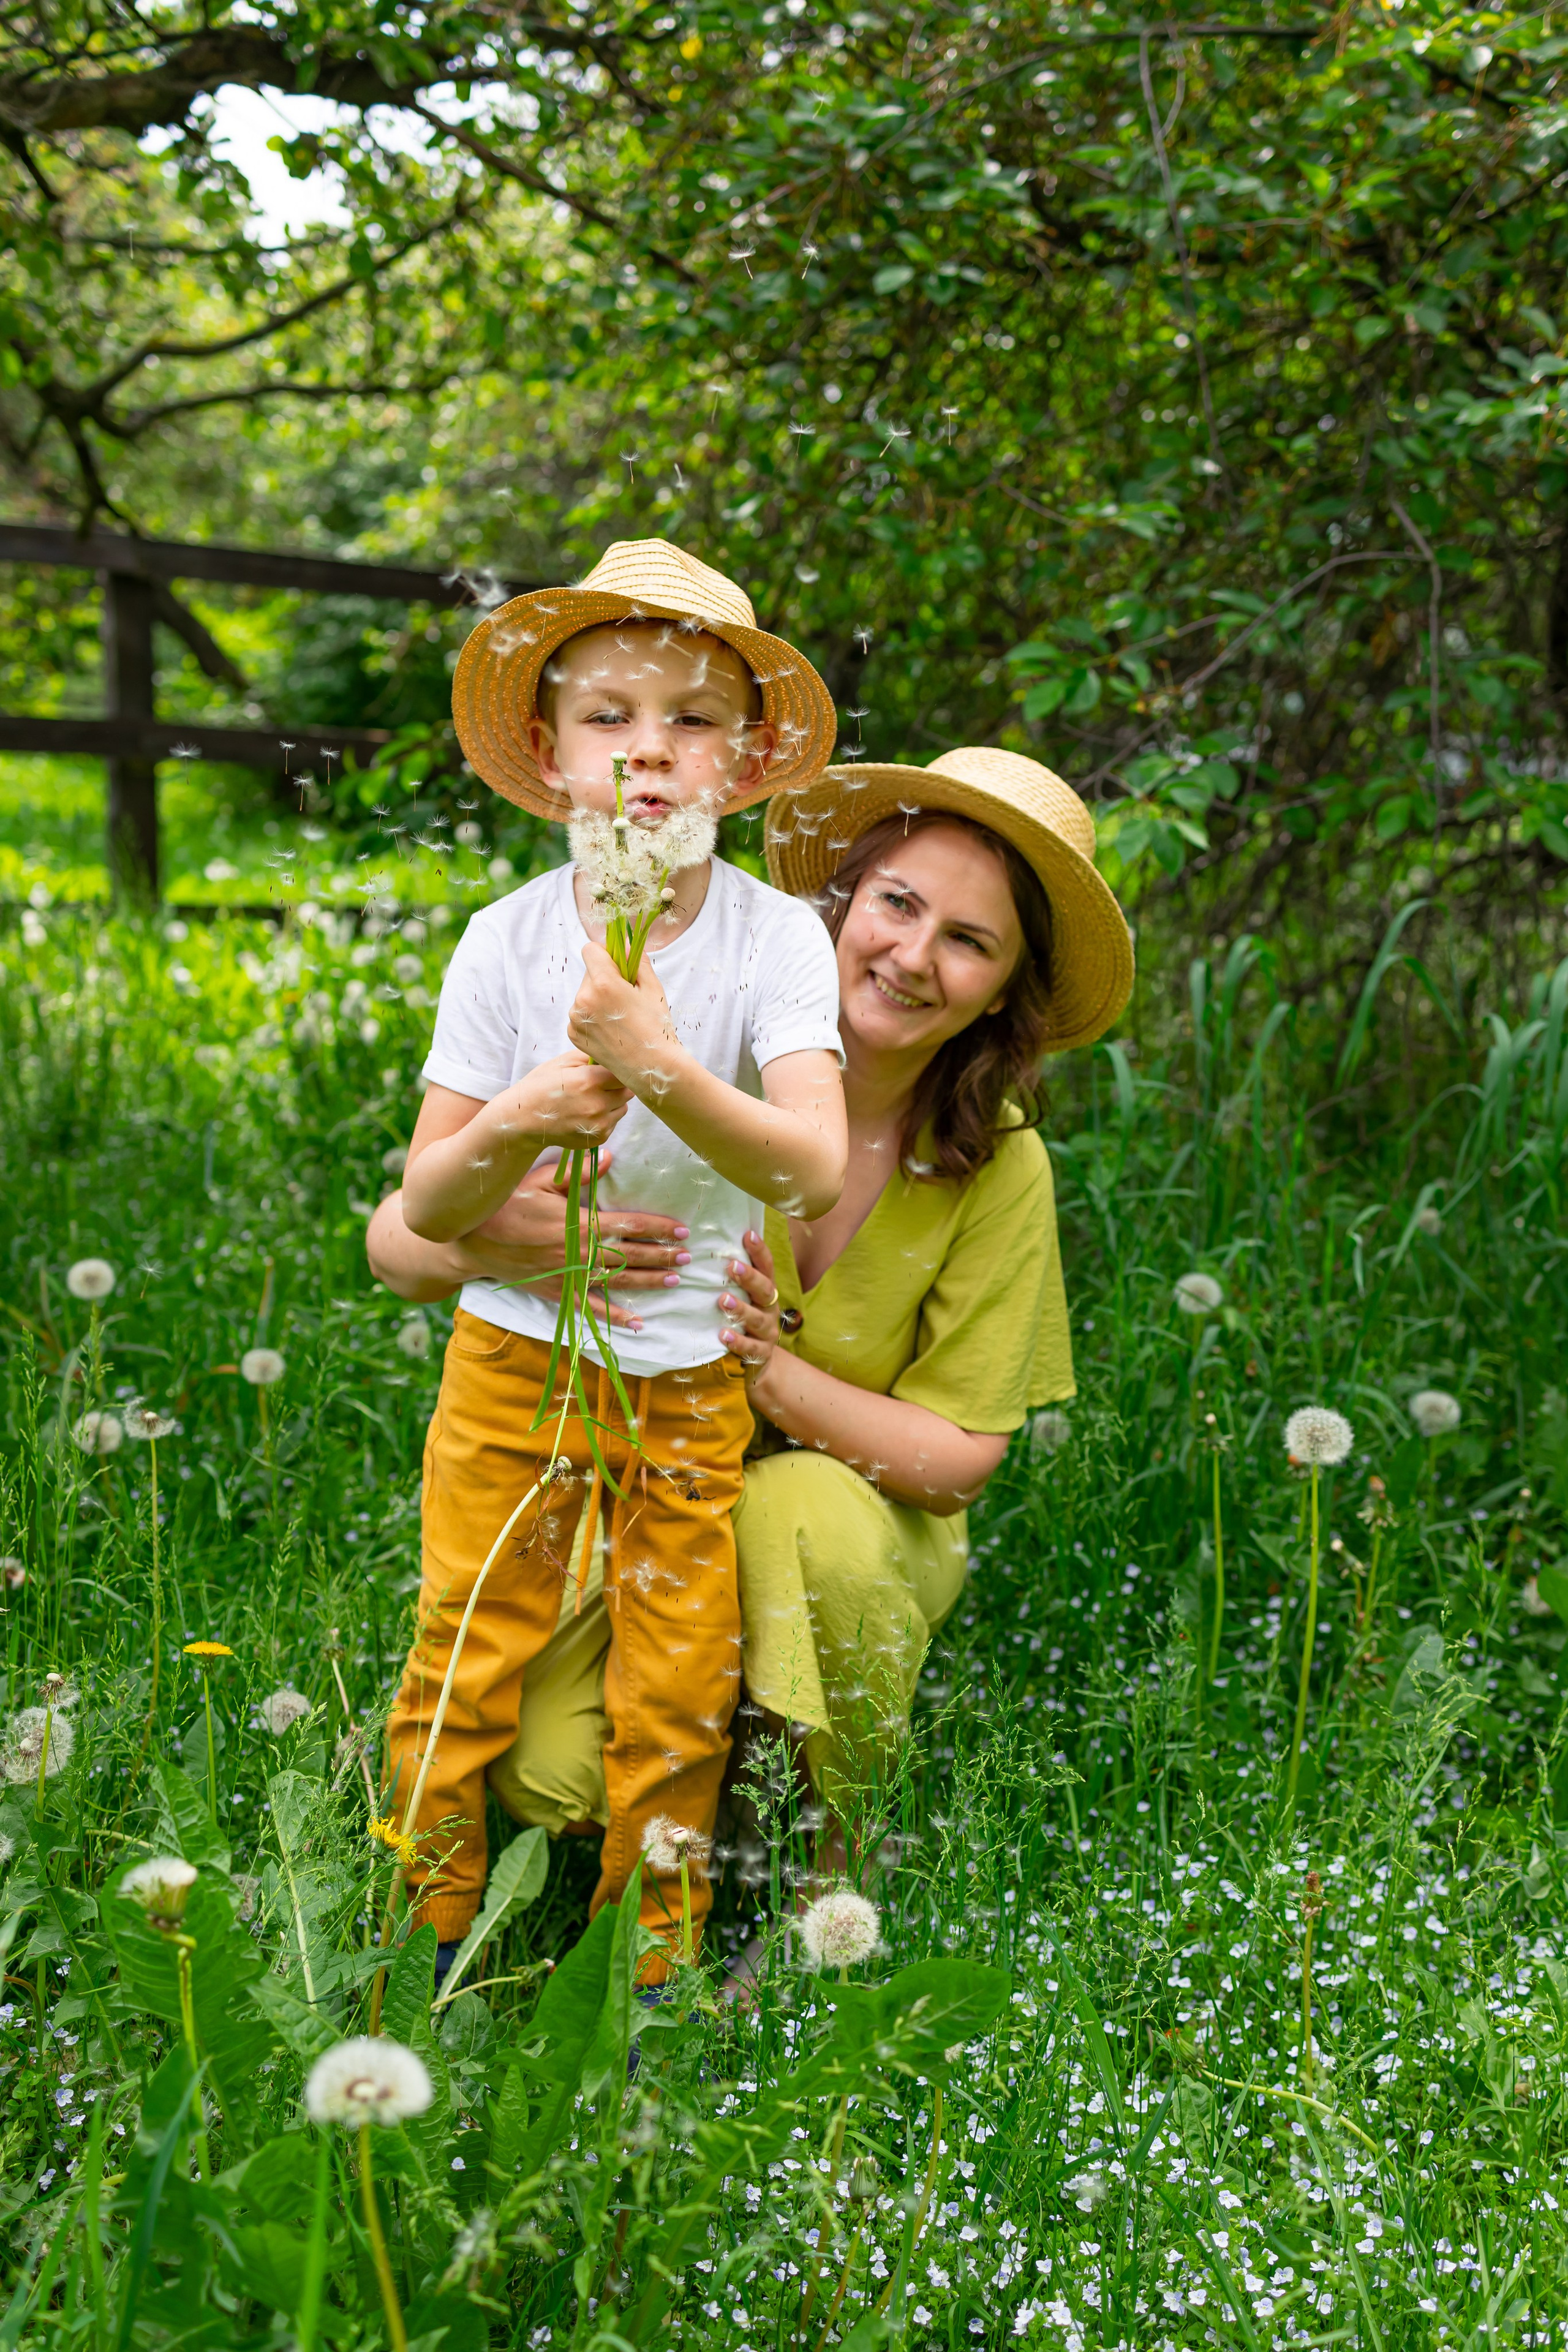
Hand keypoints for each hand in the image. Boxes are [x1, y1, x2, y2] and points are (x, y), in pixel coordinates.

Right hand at [451, 1155, 690, 1330]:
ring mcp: (570, 1275)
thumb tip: (610, 1156)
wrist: (473, 1241)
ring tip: (674, 1280)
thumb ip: (578, 1172)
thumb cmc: (508, 1205)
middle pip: (630, 1255)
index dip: (657, 1228)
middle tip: (687, 1257)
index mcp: (578, 1223)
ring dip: (648, 1282)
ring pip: (617, 1281)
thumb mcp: (540, 1180)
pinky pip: (591, 1308)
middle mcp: (579, 1252)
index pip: (628, 1225)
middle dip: (661, 1256)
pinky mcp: (559, 1292)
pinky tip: (637, 1324)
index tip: (681, 1230)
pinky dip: (615, 1318)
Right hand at [510, 1047, 632, 1148]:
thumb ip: (590, 1055)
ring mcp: (599, 1124)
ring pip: (623, 1108)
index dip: (617, 1070)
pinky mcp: (598, 1138)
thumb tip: (612, 1053)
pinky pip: (613, 1123)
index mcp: (589, 1081)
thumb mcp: (561, 1063)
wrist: (523, 1120)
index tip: (608, 1070)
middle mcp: (597, 1105)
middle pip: (627, 1091)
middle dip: (617, 1086)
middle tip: (598, 1085)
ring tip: (590, 1100)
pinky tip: (585, 1114)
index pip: (624, 1073)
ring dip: (613, 1103)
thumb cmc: (541, 1087)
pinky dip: (605, 1118)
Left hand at [567, 944, 681, 1097]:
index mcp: (603, 983)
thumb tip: (624, 943)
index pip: (590, 950)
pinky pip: (580, 1015)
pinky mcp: (573, 1034)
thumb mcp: (652, 988)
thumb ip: (636, 960)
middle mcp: (583, 999)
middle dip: (604, 979)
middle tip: (625, 999)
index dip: (605, 954)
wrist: (653, 1068)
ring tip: (620, 1018)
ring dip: (598, 1000)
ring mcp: (576, 1018)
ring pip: (584, 995)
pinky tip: (611, 1030)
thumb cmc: (657, 1027)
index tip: (617, 965)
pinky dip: (592, 1018)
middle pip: (589, 974)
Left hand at [718, 1229, 781, 1387]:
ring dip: (741, 1309)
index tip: (748, 1234)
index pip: (766, 1267)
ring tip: (723, 1300)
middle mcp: (770, 1308)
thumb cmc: (743, 1321)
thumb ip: (731, 1280)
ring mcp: (768, 1332)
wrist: (757, 1361)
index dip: (759, 1251)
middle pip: (766, 1290)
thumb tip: (708, 1248)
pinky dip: (738, 1341)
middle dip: (750, 1278)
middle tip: (732, 1266)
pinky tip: (724, 1335)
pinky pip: (751, 1348)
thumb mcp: (742, 1298)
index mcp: (765, 1291)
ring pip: (758, 1319)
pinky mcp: (761, 1354)